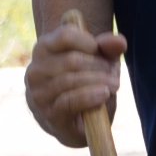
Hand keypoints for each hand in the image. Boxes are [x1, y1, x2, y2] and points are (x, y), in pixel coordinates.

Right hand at [24, 20, 125, 147]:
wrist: (76, 120)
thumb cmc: (86, 82)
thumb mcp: (99, 60)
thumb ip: (108, 48)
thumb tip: (119, 41)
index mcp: (44, 48)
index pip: (64, 35)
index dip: (88, 42)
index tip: (100, 51)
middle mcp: (35, 70)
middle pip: (71, 60)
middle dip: (98, 66)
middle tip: (113, 73)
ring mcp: (39, 93)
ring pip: (70, 80)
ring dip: (98, 81)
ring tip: (114, 85)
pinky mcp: (48, 114)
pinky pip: (69, 101)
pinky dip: (90, 96)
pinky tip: (104, 94)